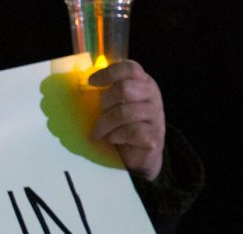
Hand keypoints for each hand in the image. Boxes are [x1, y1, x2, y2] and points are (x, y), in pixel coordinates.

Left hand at [88, 60, 165, 180]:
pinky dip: (115, 136)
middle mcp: (152, 96)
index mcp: (143, 83)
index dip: (109, 73)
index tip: (92, 82)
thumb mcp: (116, 105)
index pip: (130, 68)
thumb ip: (109, 92)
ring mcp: (156, 116)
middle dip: (105, 102)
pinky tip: (113, 139)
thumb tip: (86, 83)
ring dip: (105, 124)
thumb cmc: (123, 126)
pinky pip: (130, 132)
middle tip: (99, 113)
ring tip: (99, 132)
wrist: (140, 155)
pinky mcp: (153, 136)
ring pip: (124, 112)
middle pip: (124, 89)